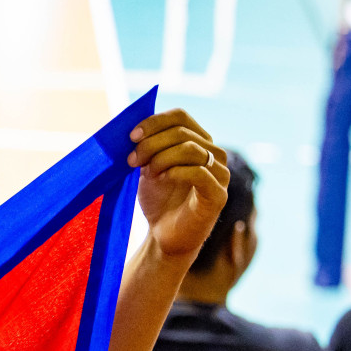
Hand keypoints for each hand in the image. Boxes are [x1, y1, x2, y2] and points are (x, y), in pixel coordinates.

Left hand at [129, 109, 229, 259]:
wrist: (164, 234)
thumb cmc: (158, 199)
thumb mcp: (148, 167)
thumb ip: (146, 146)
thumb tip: (132, 129)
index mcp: (198, 141)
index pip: (180, 116)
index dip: (154, 122)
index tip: (131, 136)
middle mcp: (214, 153)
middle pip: (182, 132)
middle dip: (151, 144)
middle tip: (132, 161)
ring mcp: (220, 174)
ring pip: (191, 149)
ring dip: (161, 158)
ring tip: (149, 174)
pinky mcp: (218, 195)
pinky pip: (199, 173)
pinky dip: (175, 172)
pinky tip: (162, 179)